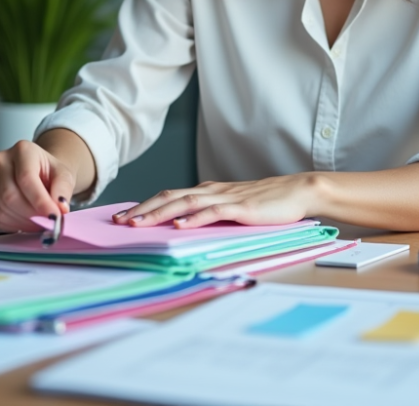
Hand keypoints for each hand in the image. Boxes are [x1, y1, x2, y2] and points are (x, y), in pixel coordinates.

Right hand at [0, 140, 74, 232]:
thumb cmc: (50, 172)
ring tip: (39, 221)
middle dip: (32, 215)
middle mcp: (1, 160)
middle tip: (48, 223)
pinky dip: (11, 225)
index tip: (54, 217)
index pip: (26, 178)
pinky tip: (25, 222)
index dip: (40, 201)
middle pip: (11, 196)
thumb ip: (63, 190)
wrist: (39, 171)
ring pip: (1, 208)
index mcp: (23, 150)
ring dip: (23, 222)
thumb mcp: (64, 176)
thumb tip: (60, 207)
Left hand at [113, 174, 323, 228]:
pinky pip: (212, 212)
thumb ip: (212, 214)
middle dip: (143, 209)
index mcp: (209, 191)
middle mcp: (212, 191)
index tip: (125, 216)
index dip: (146, 205)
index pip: (170, 195)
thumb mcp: (234, 207)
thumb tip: (187, 227)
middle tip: (120, 221)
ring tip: (138, 223)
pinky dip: (193, 218)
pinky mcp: (240, 207)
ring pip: (184, 203)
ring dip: (159, 213)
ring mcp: (226, 198)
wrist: (298, 191)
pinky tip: (179, 225)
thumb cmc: (268, 203)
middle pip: (170, 196)